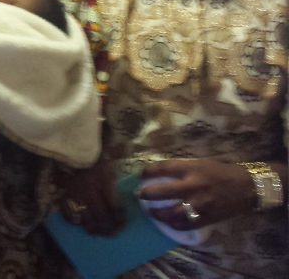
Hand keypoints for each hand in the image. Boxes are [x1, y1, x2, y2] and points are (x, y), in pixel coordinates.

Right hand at [57, 157, 123, 235]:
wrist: (77, 155)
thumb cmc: (97, 163)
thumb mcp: (110, 172)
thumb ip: (115, 190)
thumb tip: (119, 210)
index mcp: (104, 184)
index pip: (114, 207)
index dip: (119, 219)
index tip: (121, 225)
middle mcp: (91, 192)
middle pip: (101, 216)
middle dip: (108, 228)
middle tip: (112, 234)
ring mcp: (77, 195)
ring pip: (87, 218)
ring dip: (94, 229)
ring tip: (99, 234)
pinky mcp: (66, 196)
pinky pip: (71, 214)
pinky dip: (77, 222)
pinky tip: (82, 225)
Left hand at [138, 159, 255, 229]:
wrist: (247, 188)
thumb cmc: (223, 172)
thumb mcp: (201, 163)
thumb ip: (182, 168)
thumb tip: (161, 172)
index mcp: (192, 169)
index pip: (163, 169)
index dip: (148, 171)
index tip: (141, 174)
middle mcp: (193, 187)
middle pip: (162, 192)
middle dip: (146, 194)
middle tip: (139, 194)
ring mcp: (199, 205)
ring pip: (171, 213)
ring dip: (157, 213)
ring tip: (150, 211)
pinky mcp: (205, 218)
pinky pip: (184, 225)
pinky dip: (173, 224)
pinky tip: (167, 221)